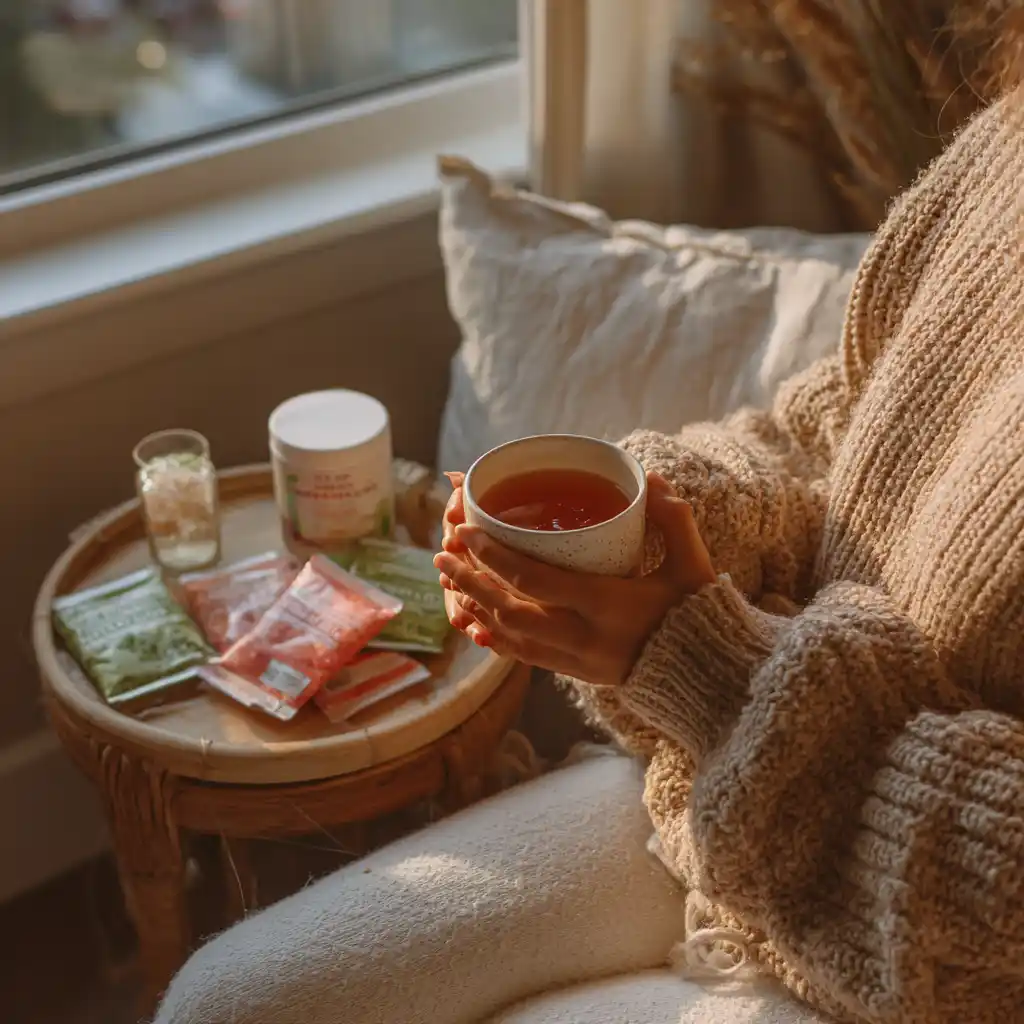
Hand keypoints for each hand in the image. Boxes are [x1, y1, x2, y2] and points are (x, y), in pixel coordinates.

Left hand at [434, 472, 715, 685]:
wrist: (704, 679)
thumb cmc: (696, 615)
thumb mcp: (692, 566)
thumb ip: (675, 521)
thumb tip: (650, 479)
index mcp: (607, 605)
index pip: (535, 580)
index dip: (494, 556)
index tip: (466, 531)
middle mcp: (582, 636)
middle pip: (508, 610)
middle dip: (470, 580)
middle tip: (444, 552)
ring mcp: (573, 659)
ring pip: (508, 634)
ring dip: (473, 605)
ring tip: (448, 579)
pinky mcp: (571, 672)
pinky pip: (520, 656)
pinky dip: (492, 635)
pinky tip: (472, 619)